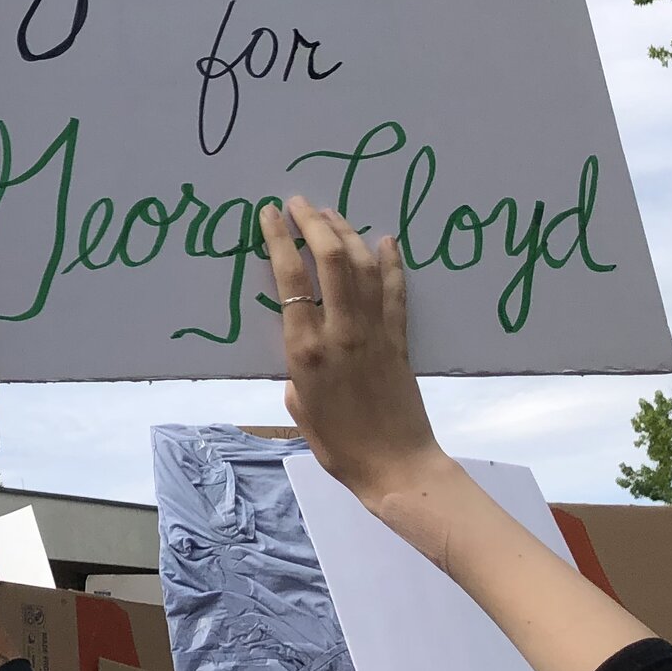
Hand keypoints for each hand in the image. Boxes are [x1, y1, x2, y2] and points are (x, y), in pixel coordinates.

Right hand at [262, 198, 449, 506]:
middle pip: (330, 260)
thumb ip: (296, 369)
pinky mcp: (401, 340)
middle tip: (300, 203)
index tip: (270, 214)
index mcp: (306, 350)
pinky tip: (386, 240)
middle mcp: (340, 332)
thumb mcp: (298, 406)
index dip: (278, 239)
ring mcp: (375, 332)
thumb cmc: (338, 446)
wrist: (396, 467)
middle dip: (313, 224)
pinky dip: (392, 262)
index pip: (289, 278)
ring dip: (346, 233)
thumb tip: (302, 342)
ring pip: (363, 267)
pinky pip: (396, 292)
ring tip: (332, 213)